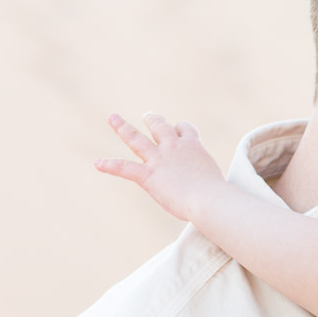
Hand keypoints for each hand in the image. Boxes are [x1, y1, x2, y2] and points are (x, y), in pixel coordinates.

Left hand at [95, 112, 225, 221]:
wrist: (210, 200)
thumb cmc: (219, 196)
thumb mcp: (217, 181)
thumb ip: (209, 181)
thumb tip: (220, 197)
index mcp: (193, 146)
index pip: (185, 129)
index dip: (181, 129)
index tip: (180, 131)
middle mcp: (174, 147)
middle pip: (160, 126)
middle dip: (153, 120)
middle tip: (148, 116)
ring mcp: (159, 160)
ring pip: (136, 139)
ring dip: (124, 128)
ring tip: (115, 120)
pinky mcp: (148, 176)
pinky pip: (124, 167)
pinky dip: (109, 165)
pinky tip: (98, 163)